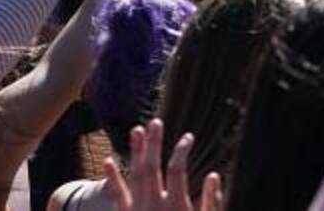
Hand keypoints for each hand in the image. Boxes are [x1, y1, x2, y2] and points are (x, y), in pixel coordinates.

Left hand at [104, 119, 219, 210]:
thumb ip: (211, 203)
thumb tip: (215, 175)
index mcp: (176, 207)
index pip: (177, 169)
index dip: (182, 149)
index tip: (188, 136)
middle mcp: (153, 207)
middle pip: (152, 168)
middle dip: (154, 143)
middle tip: (156, 122)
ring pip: (133, 177)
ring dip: (134, 153)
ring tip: (135, 130)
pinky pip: (117, 197)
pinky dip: (112, 178)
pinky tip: (108, 160)